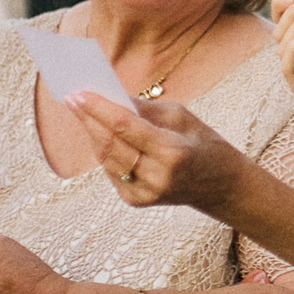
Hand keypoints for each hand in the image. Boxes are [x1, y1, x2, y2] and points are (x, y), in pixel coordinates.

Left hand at [64, 91, 246, 210]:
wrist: (221, 185)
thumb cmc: (203, 143)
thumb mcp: (181, 117)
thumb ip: (143, 109)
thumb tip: (108, 98)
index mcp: (172, 151)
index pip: (124, 126)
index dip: (98, 108)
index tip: (78, 93)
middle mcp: (156, 176)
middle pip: (109, 143)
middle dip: (88, 119)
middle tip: (72, 99)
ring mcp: (145, 193)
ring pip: (106, 158)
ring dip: (91, 133)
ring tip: (80, 112)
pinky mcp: (136, 201)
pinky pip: (111, 170)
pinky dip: (104, 150)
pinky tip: (98, 134)